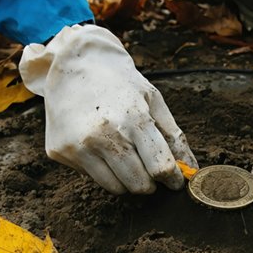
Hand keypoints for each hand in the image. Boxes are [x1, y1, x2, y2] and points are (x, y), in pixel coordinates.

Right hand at [19, 24, 196, 193]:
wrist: (74, 64)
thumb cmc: (120, 82)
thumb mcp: (153, 100)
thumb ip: (174, 136)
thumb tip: (191, 169)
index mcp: (133, 118)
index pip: (161, 167)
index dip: (173, 179)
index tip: (175, 180)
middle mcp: (104, 135)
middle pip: (140, 185)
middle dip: (150, 182)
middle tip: (148, 167)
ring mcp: (79, 145)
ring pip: (117, 188)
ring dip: (127, 180)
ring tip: (124, 155)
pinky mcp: (61, 152)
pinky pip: (93, 179)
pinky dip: (104, 171)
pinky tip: (100, 147)